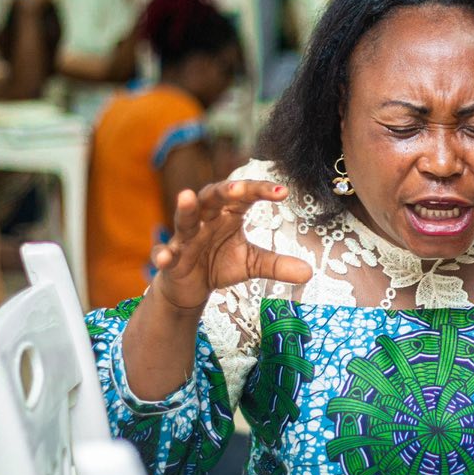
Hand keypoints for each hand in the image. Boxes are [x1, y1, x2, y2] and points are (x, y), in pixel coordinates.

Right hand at [151, 179, 312, 311]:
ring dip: (186, 209)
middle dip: (224, 191)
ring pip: (184, 220)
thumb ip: (277, 265)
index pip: (244, 196)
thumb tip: (310, 272)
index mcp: (227, 214)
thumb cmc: (220, 264)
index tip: (283, 191)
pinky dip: (163, 255)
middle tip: (237, 187)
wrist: (190, 287)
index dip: (260, 191)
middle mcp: (205, 220)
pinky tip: (166, 257)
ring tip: (186, 196)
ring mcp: (184, 238)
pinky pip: (164, 254)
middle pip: (212, 198)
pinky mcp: (170, 259)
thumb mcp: (252, 264)